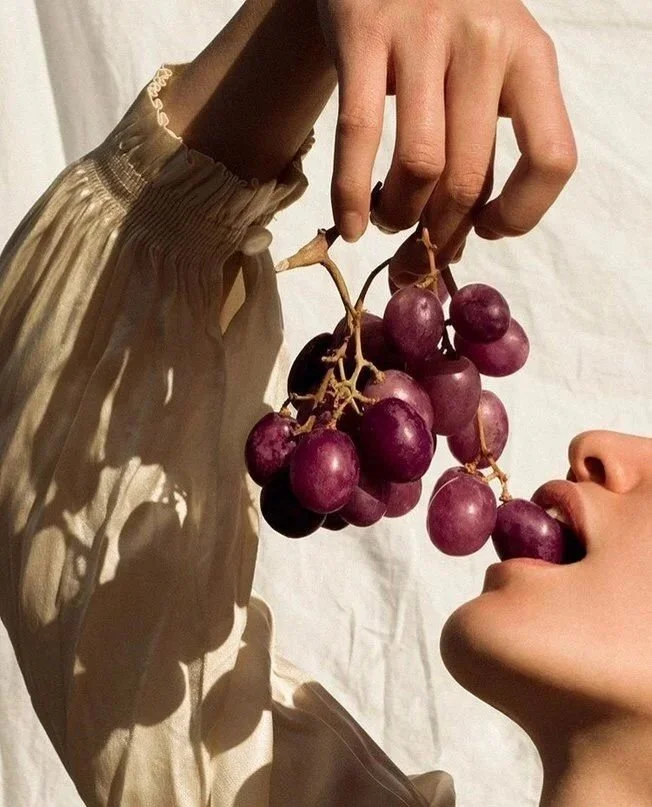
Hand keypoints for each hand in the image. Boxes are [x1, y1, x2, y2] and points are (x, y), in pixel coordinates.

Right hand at [316, 0, 576, 263]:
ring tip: (388, 223)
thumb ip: (485, 131)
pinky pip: (359, 136)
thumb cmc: (444, 22)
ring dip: (399, 217)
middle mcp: (486, 42)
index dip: (520, 214)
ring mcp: (424, 34)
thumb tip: (462, 232)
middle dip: (439, 235)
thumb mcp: (489, 62)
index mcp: (530, 56)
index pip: (551, 158)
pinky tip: (349, 224)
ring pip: (420, 165)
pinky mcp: (364, 34)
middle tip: (417, 254)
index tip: (484, 230)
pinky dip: (350, 195)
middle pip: (469, 177)